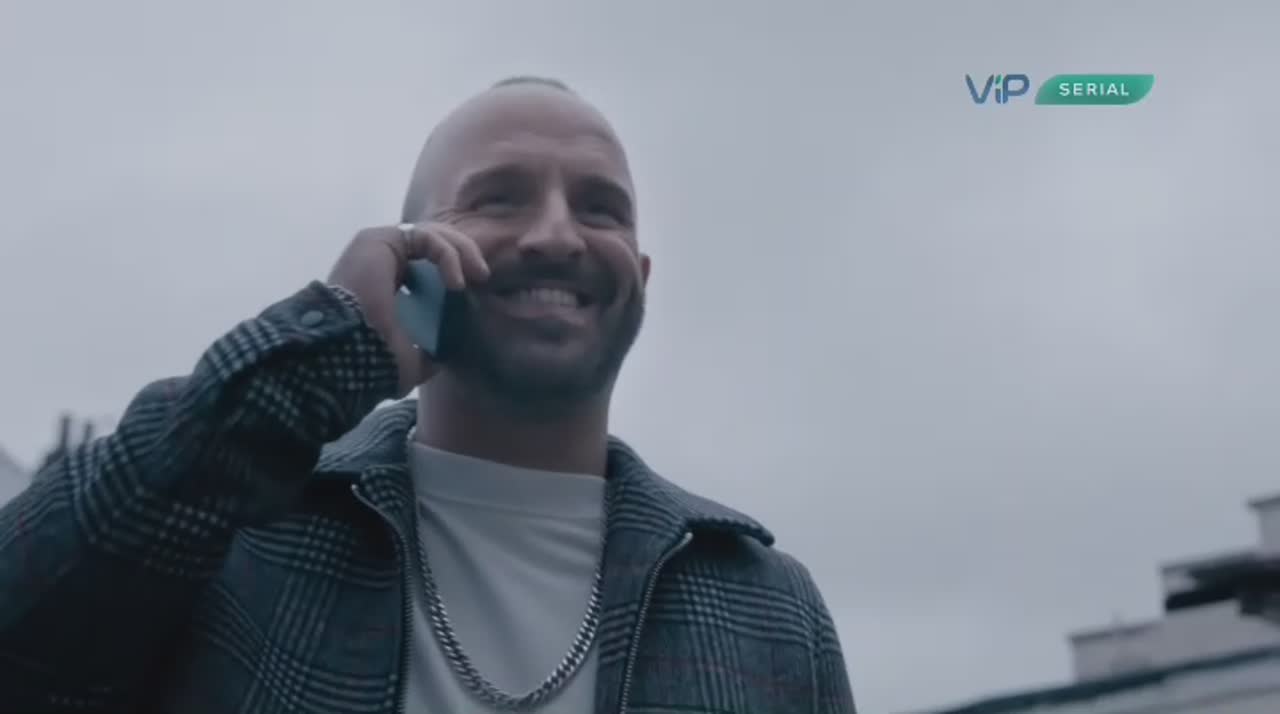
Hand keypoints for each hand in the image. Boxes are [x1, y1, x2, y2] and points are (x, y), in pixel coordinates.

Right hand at [327, 222, 488, 395]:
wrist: (351, 352)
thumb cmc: (374, 357)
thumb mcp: (410, 359)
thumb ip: (426, 351)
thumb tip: (442, 356)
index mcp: (388, 281)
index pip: (429, 261)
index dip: (456, 267)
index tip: (476, 287)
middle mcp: (382, 260)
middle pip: (433, 241)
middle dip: (464, 253)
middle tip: (483, 275)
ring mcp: (379, 247)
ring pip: (432, 233)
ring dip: (461, 250)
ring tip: (477, 275)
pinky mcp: (380, 239)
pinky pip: (425, 237)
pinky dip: (447, 255)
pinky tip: (456, 281)